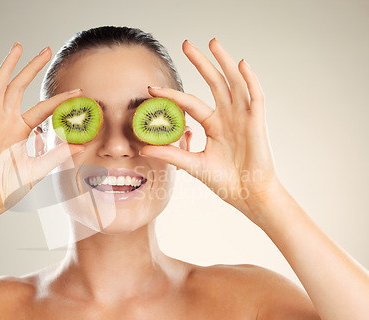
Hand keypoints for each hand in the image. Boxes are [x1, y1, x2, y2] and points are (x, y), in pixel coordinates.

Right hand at [0, 43, 84, 217]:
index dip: (59, 99)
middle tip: (46, 49)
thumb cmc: (11, 186)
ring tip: (18, 47)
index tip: (79, 91)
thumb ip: (58, 155)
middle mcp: (6, 122)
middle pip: (19, 87)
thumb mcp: (40, 168)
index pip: (42, 108)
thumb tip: (80, 145)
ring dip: (8, 67)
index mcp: (20, 130)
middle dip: (31, 67)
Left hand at [140, 38, 282, 216]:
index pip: (190, 103)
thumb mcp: (193, 165)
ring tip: (212, 42)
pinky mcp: (257, 122)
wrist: (248, 195)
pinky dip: (250, 79)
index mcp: (214, 125)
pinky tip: (241, 64)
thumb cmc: (225, 181)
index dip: (172, 95)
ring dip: (224, 62)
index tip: (152, 89)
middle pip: (213, 82)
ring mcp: (243, 117)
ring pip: (233, 83)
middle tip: (186, 44)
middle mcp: (228, 116)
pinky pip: (255, 96)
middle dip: (201, 63)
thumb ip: (171, 154)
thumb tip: (143, 148)